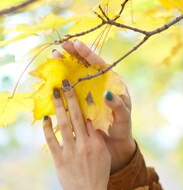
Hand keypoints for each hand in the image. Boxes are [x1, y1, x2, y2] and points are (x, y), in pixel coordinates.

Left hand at [43, 80, 111, 189]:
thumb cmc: (98, 177)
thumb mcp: (103, 157)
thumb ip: (97, 140)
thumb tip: (90, 124)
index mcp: (96, 143)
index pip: (89, 120)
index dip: (84, 105)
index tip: (79, 91)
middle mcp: (85, 145)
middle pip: (77, 117)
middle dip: (71, 98)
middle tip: (66, 83)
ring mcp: (71, 152)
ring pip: (64, 124)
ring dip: (59, 107)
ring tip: (54, 93)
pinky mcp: (60, 159)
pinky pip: (52, 140)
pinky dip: (48, 128)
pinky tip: (45, 118)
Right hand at [53, 40, 135, 172]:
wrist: (115, 144)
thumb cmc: (122, 129)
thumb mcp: (123, 117)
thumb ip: (118, 106)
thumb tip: (108, 93)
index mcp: (112, 84)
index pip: (99, 64)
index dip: (88, 54)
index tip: (76, 44)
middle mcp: (100, 85)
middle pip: (86, 65)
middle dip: (74, 54)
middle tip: (61, 46)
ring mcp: (89, 92)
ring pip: (76, 74)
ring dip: (65, 65)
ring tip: (54, 56)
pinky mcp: (81, 102)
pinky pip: (71, 89)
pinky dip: (62, 82)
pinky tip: (52, 76)